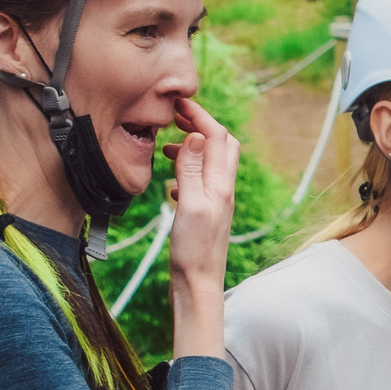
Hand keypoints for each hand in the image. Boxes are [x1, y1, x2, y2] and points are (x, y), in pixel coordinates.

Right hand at [164, 97, 240, 356]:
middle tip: (175, 118)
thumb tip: (194, 134)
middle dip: (201, 127)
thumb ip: (191, 169)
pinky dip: (187, 174)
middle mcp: (223, 190)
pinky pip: (201, 185)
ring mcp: (216, 203)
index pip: (217, 136)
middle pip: (221, 146)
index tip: (179, 103)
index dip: (200, 116)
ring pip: (210, 165)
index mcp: (221, 184)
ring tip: (166, 149)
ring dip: (191, 150)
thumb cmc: (194, 250)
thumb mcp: (190, 204)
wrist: (199, 286)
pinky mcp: (207, 216)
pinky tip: (171, 184)